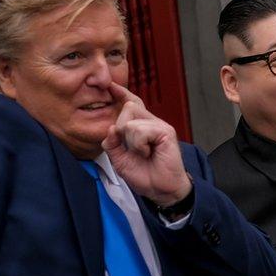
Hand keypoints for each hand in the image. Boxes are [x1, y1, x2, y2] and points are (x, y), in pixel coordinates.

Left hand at [102, 83, 191, 205]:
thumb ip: (112, 144)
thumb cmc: (145, 175)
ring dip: (130, 141)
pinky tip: (147, 152)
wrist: (161, 190)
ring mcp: (159, 126)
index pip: (130, 103)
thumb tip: (111, 129)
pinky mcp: (165, 132)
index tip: (110, 85)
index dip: (120, 93)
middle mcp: (151, 122)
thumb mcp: (120, 160)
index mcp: (141, 127)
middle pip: (128, 107)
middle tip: (131, 147)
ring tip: (142, 153)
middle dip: (121, 127)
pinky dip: (139, 144)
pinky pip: (140, 130)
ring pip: (131, 121)